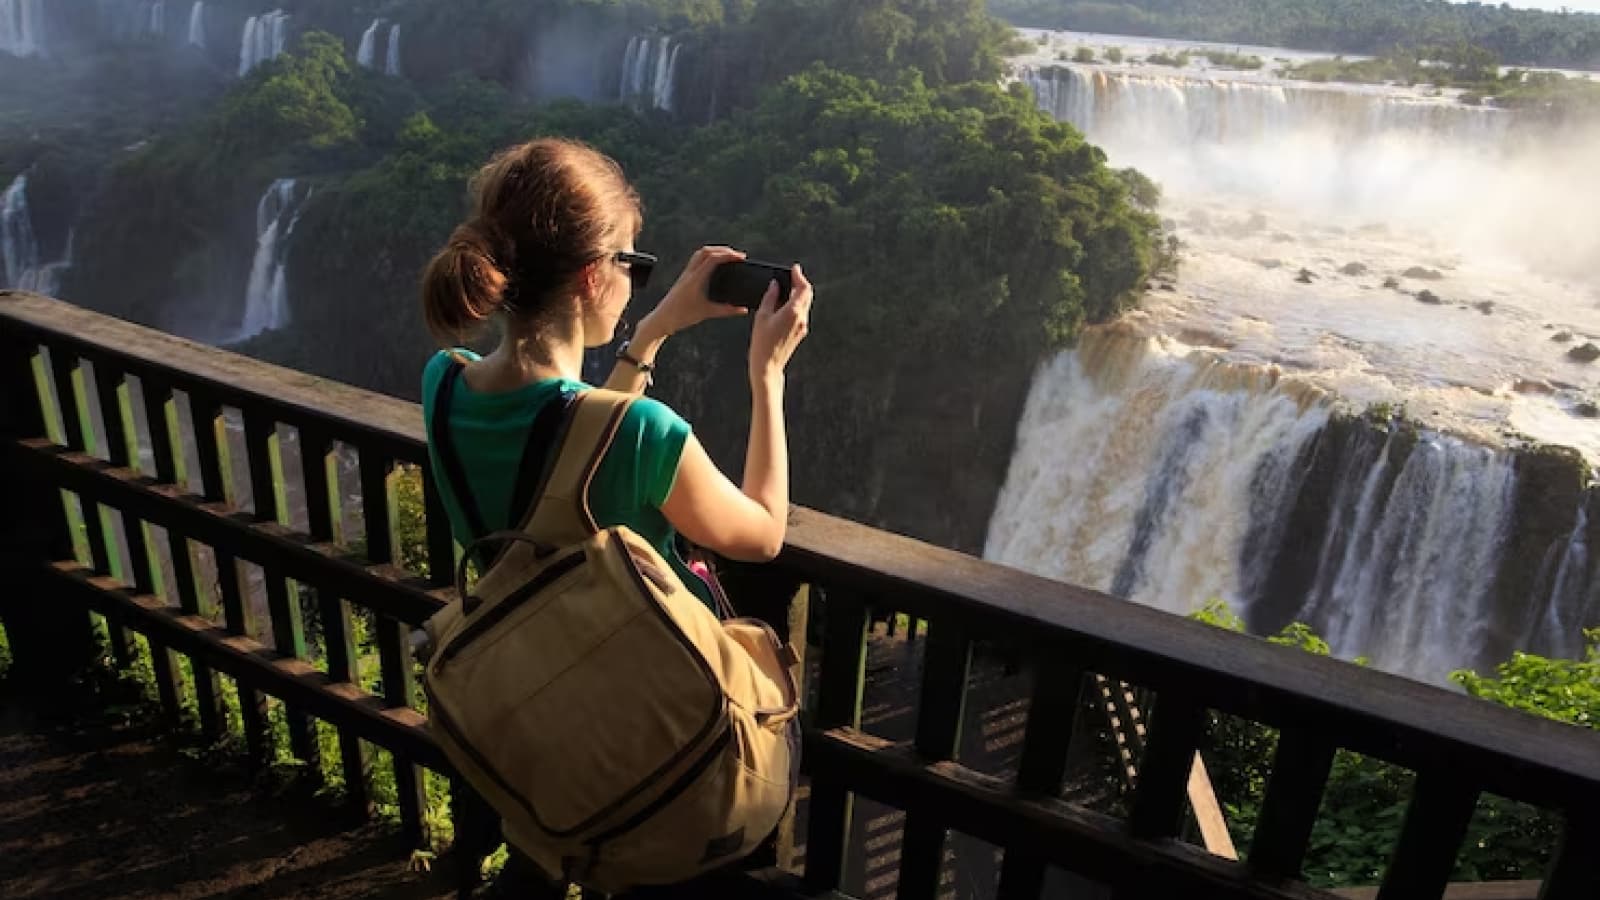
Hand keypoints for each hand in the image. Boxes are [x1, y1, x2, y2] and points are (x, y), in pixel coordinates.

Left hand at [640, 245, 749, 336]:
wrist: (662, 319)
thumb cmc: (682, 316)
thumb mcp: (708, 313)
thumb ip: (727, 311)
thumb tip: (743, 310)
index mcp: (696, 278)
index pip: (713, 258)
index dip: (729, 255)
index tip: (741, 258)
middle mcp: (690, 272)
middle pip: (707, 251)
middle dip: (724, 250)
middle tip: (738, 256)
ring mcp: (686, 273)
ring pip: (701, 253)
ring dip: (715, 251)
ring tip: (728, 256)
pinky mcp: (684, 277)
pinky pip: (697, 260)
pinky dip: (708, 257)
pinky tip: (714, 265)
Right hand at [749, 264, 811, 381]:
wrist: (768, 365)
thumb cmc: (762, 343)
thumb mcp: (762, 316)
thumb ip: (770, 297)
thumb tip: (775, 285)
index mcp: (793, 311)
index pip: (803, 288)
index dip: (800, 276)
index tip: (794, 269)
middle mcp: (801, 318)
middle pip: (807, 295)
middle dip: (800, 284)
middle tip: (792, 276)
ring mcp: (802, 326)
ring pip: (805, 304)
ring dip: (798, 294)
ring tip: (786, 289)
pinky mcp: (800, 332)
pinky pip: (801, 313)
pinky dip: (796, 305)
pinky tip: (784, 305)